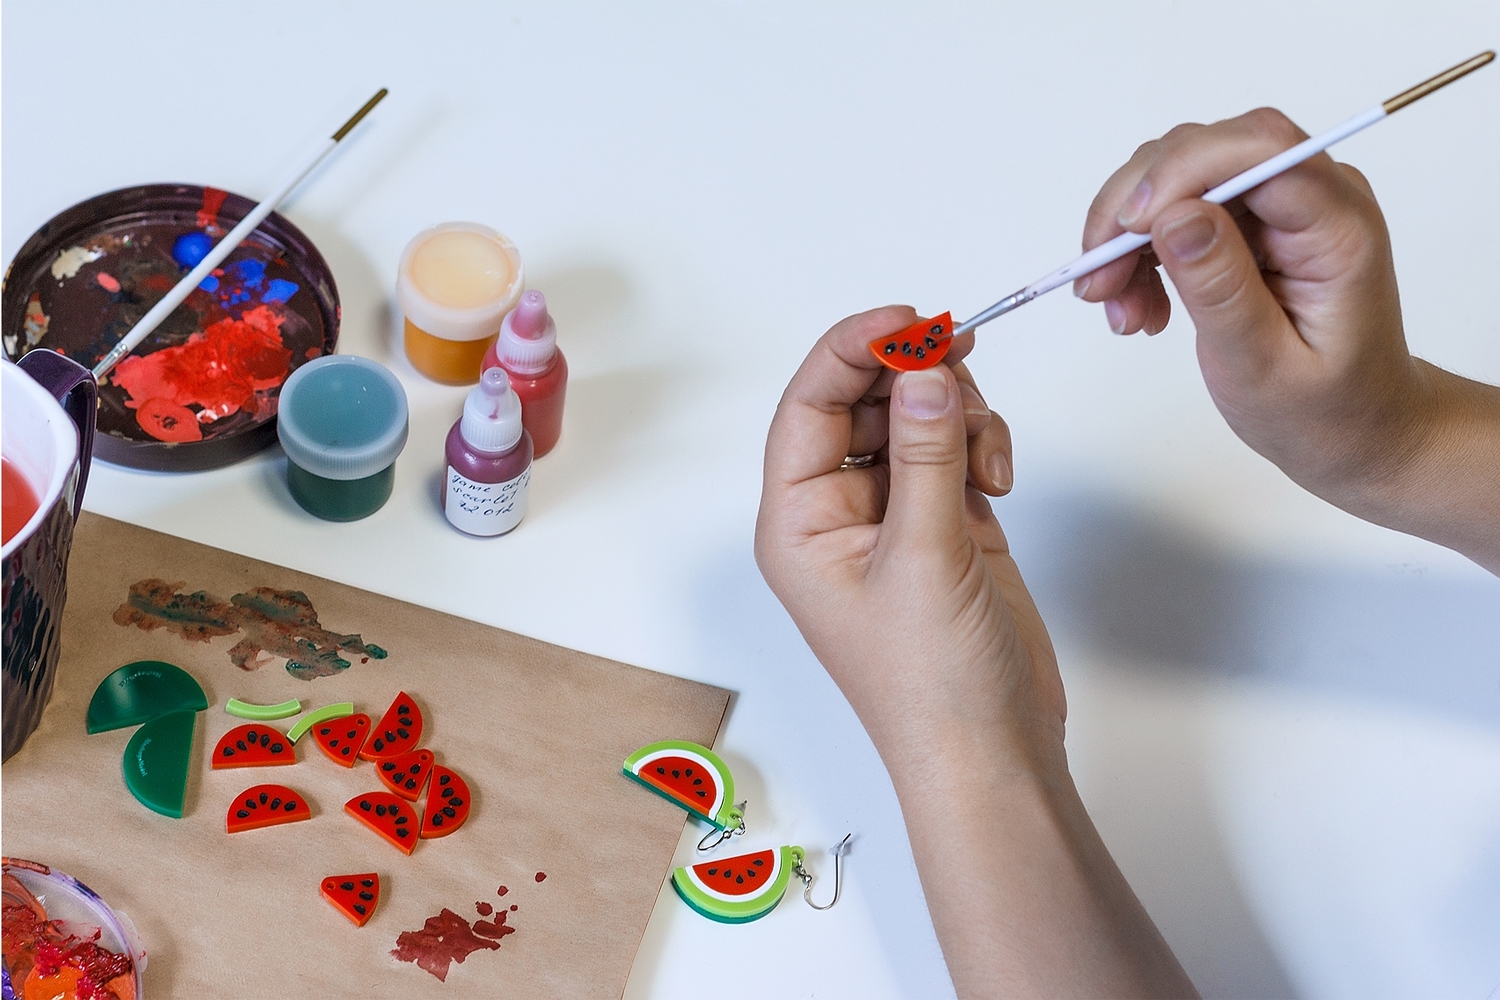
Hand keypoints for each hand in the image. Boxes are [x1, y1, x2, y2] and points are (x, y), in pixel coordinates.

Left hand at [755, 307, 1196, 995]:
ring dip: (956, 414)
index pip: (809, 407)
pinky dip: (980, 444)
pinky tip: (997, 481)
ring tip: (983, 460)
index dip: (851, 350)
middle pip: (864, 402)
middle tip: (962, 354)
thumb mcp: (924, 558)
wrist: (993, 753)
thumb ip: (924, 455)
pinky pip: (954, 448)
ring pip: (916, 417)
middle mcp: (837, 512)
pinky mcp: (946, 523)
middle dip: (913, 377)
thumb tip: (922, 370)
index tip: (908, 320)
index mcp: (798, 522)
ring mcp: (894, 515)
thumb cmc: (932, 684)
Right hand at [1074, 108, 1424, 508]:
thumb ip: (1222, 290)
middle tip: (1098, 284)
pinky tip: (1140, 304)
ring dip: (1127, 237)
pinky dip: (1138, 252)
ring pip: (1177, 177)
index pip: (1260, 148)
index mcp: (1338, 227)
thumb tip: (1177, 217)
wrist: (1355, 428)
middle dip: (1135, 209)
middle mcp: (1311, 196)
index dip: (1180, 171)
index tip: (1124, 230)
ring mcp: (1278, 205)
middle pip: (1205, 151)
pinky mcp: (1248, 222)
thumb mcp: (1265, 367)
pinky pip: (1173, 209)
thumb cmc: (1325, 408)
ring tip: (1121, 310)